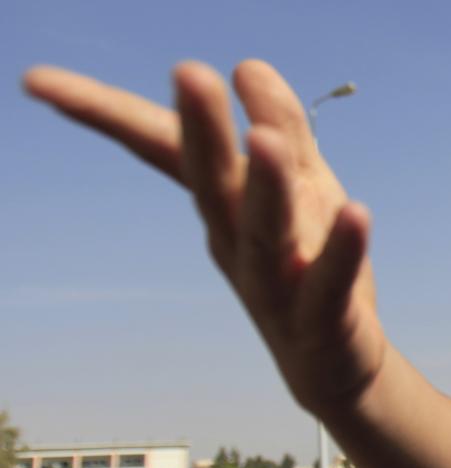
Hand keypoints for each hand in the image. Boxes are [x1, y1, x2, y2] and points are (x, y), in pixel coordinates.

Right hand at [24, 60, 385, 412]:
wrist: (332, 362)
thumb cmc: (309, 264)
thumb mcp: (305, 183)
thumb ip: (283, 126)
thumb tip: (246, 65)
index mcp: (224, 204)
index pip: (165, 151)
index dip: (107, 116)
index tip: (38, 81)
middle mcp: (237, 241)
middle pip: (214, 184)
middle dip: (201, 132)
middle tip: (188, 74)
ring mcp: (276, 283)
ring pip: (265, 233)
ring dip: (266, 187)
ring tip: (263, 140)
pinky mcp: (321, 316)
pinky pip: (328, 282)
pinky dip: (341, 250)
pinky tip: (356, 212)